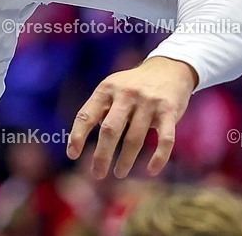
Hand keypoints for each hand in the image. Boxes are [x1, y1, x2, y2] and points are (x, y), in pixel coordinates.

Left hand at [66, 56, 196, 178]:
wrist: (169, 68)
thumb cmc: (132, 85)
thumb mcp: (112, 88)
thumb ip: (99, 109)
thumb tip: (81, 139)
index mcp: (106, 89)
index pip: (86, 115)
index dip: (77, 136)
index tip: (72, 155)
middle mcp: (126, 94)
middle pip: (110, 130)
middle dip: (102, 155)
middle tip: (97, 174)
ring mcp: (148, 102)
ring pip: (135, 138)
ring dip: (126, 160)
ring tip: (119, 173)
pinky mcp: (169, 111)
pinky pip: (165, 140)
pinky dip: (158, 158)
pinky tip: (150, 170)